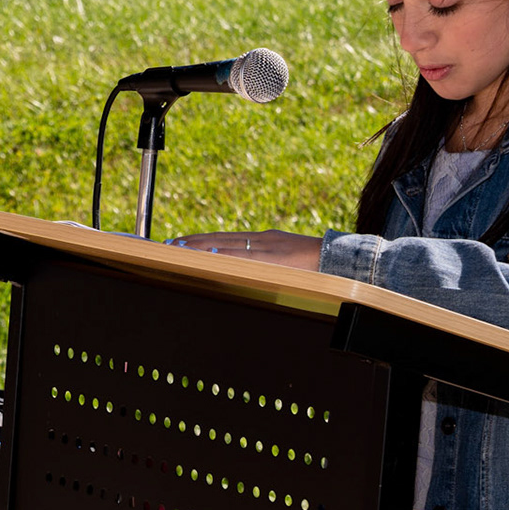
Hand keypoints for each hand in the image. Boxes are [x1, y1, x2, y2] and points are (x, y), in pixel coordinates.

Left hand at [166, 230, 322, 269]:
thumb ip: (265, 263)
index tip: (180, 243)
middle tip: (168, 245)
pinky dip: (226, 255)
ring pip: (227, 245)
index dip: (201, 240)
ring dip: (201, 247)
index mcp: (264, 240)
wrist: (340, 258)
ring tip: (179, 249)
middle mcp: (262, 240)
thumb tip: (243, 271)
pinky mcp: (275, 257)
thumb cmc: (315, 263)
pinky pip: (245, 257)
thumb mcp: (286, 259)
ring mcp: (267, 247)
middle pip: (220, 239)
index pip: (224, 238)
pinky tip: (210, 256)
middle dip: (193, 242)